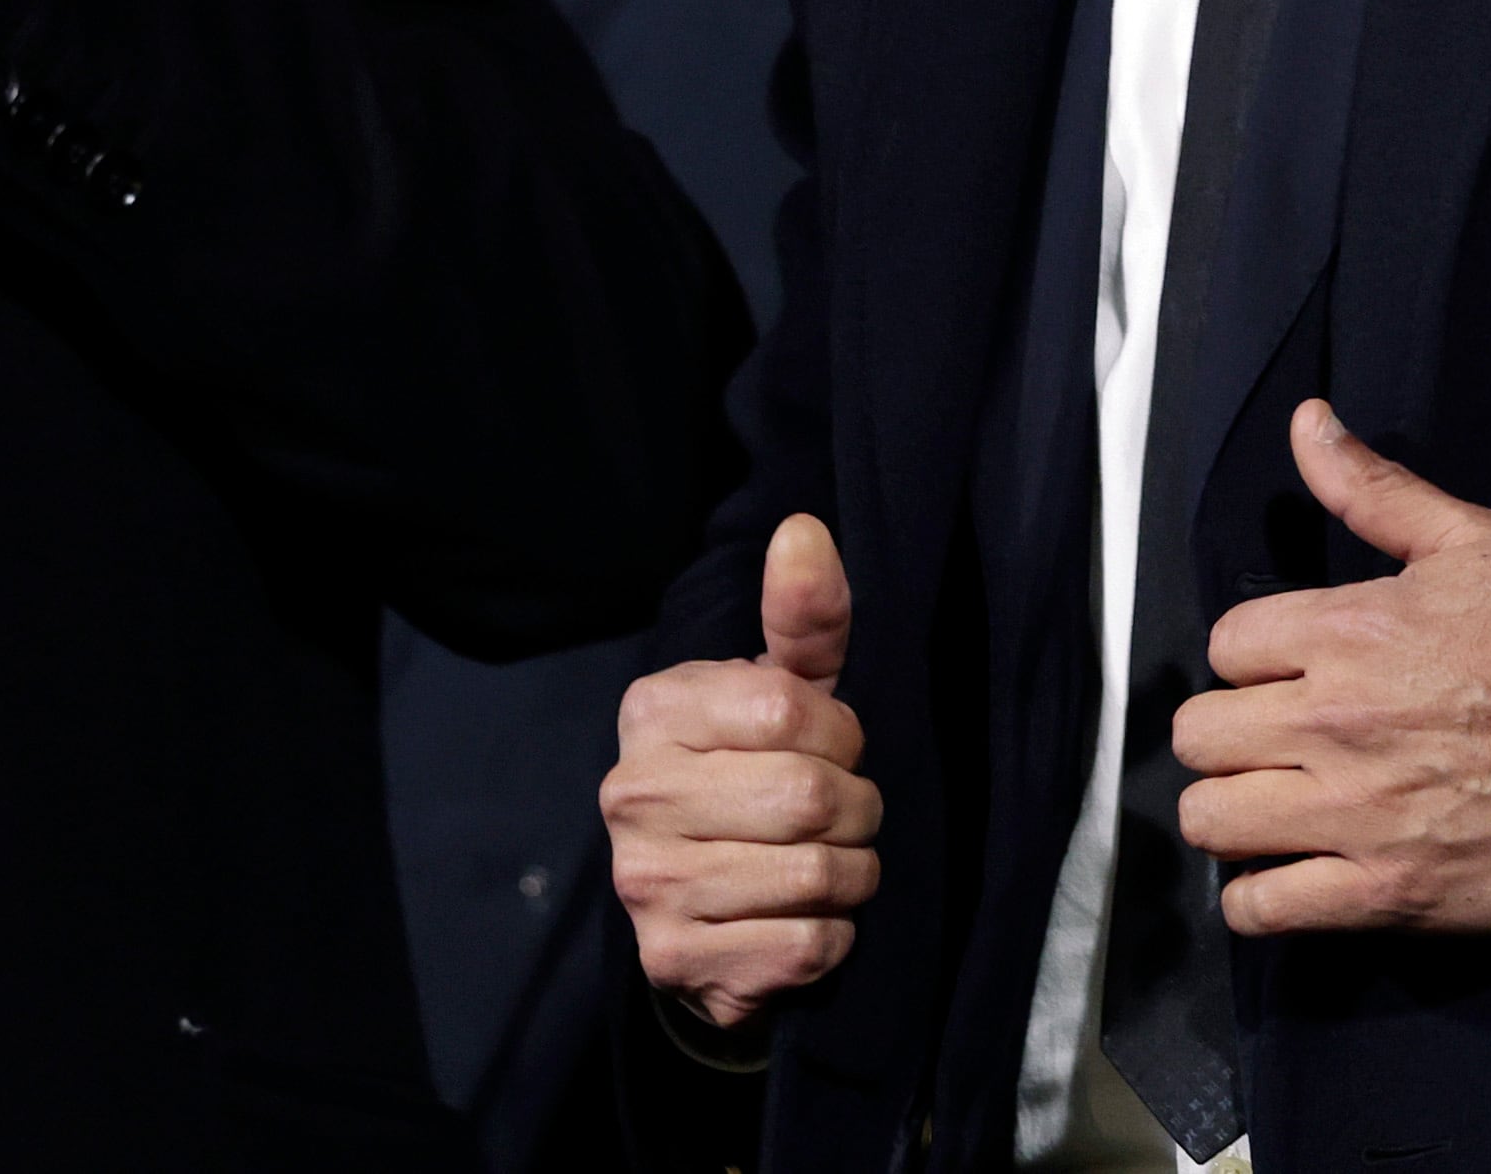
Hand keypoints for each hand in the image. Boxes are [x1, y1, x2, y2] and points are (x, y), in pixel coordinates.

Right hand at [603, 515, 881, 1030]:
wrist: (709, 906)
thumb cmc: (759, 770)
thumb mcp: (785, 688)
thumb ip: (804, 616)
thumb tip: (803, 529)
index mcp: (655, 711)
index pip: (788, 709)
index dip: (840, 733)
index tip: (832, 746)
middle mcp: (632, 795)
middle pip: (807, 798)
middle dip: (858, 807)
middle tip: (846, 813)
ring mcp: (646, 885)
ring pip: (813, 877)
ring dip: (853, 874)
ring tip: (831, 863)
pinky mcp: (673, 960)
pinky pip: (805, 946)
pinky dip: (833, 935)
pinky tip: (806, 917)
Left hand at [1173, 402, 1490, 937]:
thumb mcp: (1472, 539)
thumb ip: (1374, 487)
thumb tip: (1308, 423)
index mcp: (1346, 632)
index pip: (1225, 646)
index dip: (1252, 660)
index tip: (1288, 674)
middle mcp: (1333, 724)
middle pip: (1199, 737)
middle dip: (1227, 737)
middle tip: (1270, 744)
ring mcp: (1354, 814)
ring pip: (1211, 822)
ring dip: (1230, 816)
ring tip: (1269, 811)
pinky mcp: (1385, 892)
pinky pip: (1264, 910)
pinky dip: (1260, 901)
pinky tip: (1287, 877)